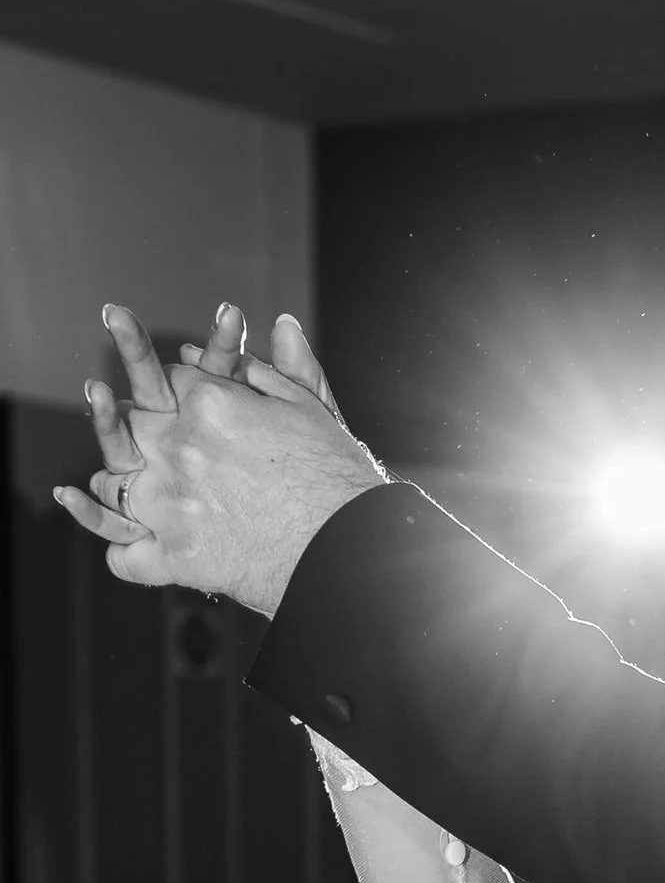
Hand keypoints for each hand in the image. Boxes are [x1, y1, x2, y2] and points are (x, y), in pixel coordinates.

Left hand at [55, 301, 383, 618]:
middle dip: (121, 416)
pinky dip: (117, 549)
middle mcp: (178, 449)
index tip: (183, 390)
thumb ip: (285, 367)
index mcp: (209, 404)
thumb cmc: (339, 479)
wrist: (350, 550)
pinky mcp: (176, 559)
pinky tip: (116, 546)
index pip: (169, 378)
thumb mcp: (314, 411)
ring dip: (104, 482)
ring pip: (111, 486)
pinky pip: (123, 556)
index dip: (177, 383)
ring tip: (95, 482)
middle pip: (127, 421)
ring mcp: (170, 506)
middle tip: (110, 409)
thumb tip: (279, 323)